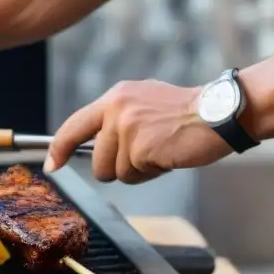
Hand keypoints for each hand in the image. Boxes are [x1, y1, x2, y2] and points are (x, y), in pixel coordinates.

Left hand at [43, 79, 231, 183]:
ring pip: (115, 172)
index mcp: (114, 97)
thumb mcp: (144, 105)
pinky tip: (168, 156)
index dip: (58, 148)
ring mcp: (126, 128)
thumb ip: (117, 121)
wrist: (221, 112)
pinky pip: (135, 176)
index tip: (52, 164)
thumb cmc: (188, 113)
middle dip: (117, 167)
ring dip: (137, 170)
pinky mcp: (140, 147)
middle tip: (146, 154)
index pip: (74, 125)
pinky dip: (152, 173)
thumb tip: (96, 146)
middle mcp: (115, 109)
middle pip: (96, 160)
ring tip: (160, 151)